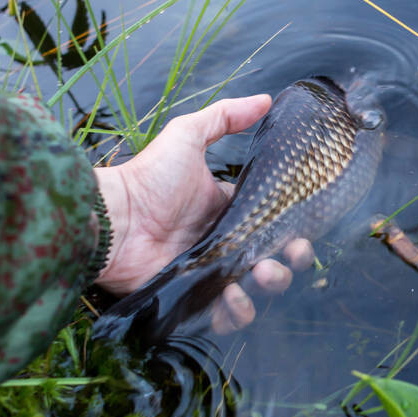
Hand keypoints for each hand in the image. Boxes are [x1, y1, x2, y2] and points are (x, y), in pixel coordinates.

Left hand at [94, 95, 314, 332]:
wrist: (113, 219)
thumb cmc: (148, 177)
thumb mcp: (187, 136)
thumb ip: (225, 116)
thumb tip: (268, 99)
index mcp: (227, 211)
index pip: (272, 223)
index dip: (293, 227)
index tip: (304, 227)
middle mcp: (224, 244)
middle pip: (273, 259)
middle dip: (292, 259)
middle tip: (291, 252)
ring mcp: (211, 274)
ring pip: (256, 290)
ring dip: (271, 284)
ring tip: (263, 272)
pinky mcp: (194, 299)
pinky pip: (227, 316)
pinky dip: (239, 312)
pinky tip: (235, 296)